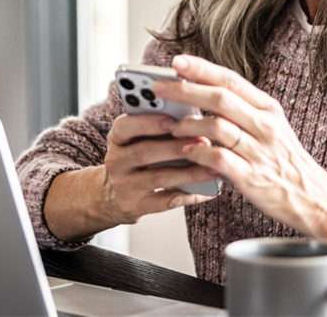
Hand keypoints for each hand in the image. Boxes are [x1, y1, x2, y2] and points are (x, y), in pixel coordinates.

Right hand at [99, 112, 219, 224]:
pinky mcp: (134, 206)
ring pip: (158, 178)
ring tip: (213, 167)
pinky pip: (165, 201)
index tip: (172, 120)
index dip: (148, 123)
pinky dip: (189, 195)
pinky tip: (208, 191)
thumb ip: (156, 128)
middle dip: (177, 147)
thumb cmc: (135, 159)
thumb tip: (192, 121)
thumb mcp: (136, 139)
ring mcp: (123, 186)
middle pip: (145, 152)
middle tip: (204, 142)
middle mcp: (115, 161)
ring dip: (189, 173)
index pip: (124, 126)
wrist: (113, 195)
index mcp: (117, 138)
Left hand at [153, 54, 326, 247]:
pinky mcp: (252, 178)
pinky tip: (186, 152)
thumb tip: (203, 91)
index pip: (231, 80)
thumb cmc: (284, 160)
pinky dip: (198, 153)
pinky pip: (219, 159)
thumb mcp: (270, 126)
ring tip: (171, 126)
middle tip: (159, 89)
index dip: (202, 69)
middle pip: (220, 98)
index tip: (177, 61)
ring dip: (189, 124)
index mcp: (268, 108)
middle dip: (185, 91)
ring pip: (218, 127)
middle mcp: (265, 126)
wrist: (312, 197)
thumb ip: (241, 109)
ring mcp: (259, 151)